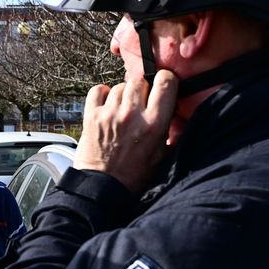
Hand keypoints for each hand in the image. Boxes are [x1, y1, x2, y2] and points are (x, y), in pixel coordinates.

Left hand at [73, 69, 177, 194]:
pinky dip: (102, 94)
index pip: (165, 81)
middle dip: (143, 89)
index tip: (162, 87)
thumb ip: (172, 130)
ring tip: (123, 110)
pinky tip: (107, 106)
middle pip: (140, 80)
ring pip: (120, 85)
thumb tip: (177, 109)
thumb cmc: (134, 174)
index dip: (165, 80)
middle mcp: (132, 115)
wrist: (103, 188)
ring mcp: (110, 114)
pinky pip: (98, 90)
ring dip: (123, 94)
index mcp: (155, 123)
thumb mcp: (163, 154)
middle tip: (141, 103)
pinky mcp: (91, 116)